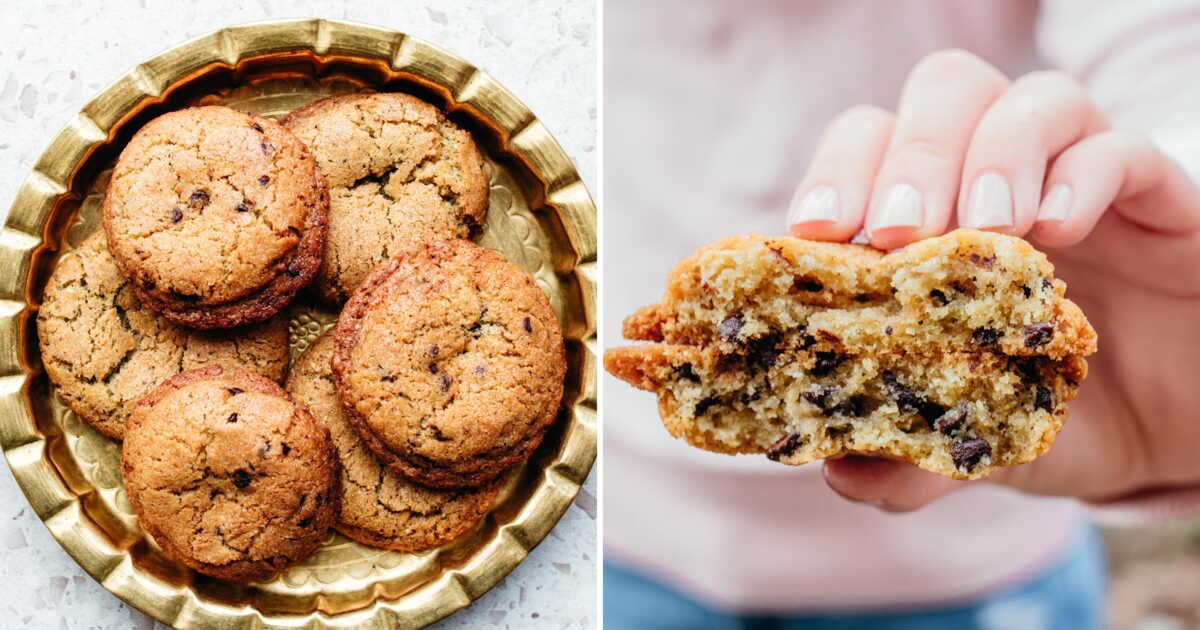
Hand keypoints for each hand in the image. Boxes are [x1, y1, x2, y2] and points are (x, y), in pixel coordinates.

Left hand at [786, 50, 1199, 510]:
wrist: (1169, 433)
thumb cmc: (1052, 413)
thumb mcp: (972, 442)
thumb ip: (908, 460)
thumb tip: (839, 474)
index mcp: (932, 216)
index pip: (867, 146)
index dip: (835, 173)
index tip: (816, 232)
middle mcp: (997, 178)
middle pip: (944, 93)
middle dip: (909, 157)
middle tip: (897, 231)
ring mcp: (1076, 177)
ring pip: (1031, 99)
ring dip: (992, 154)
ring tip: (987, 226)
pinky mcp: (1157, 195)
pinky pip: (1121, 150)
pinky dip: (1083, 176)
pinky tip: (1059, 229)